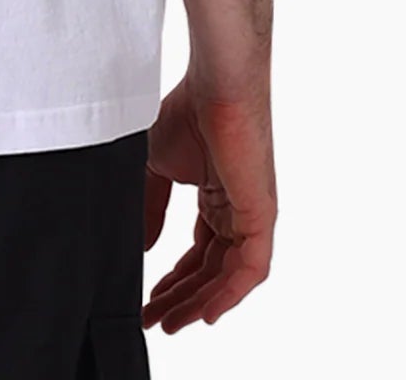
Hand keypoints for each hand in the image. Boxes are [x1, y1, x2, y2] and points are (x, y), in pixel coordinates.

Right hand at [142, 73, 275, 332]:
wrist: (213, 83)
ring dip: (199, 302)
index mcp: (216, 199)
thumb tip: (144, 248)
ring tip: (171, 322)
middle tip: (155, 319)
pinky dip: (230, 294)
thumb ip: (151, 207)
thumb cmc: (188, 110)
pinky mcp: (261, 215)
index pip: (199, 253)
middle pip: (211, 271)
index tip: (148, 299)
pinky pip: (250, 268)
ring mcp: (251, 215)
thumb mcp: (156, 166)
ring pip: (229, 276)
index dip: (173, 280)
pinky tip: (206, 314)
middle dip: (181, 298)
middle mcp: (236, 211)